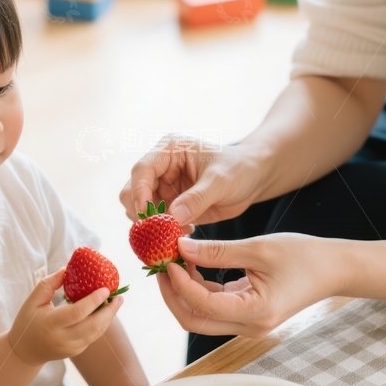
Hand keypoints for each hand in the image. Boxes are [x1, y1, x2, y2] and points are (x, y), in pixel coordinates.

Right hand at [8, 268, 124, 365]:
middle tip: (119, 296)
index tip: (106, 289)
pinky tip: (106, 312)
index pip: (77, 313)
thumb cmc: (28, 321)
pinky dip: (102, 324)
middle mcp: (62, 338)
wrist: (25, 351)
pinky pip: (93, 337)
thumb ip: (48, 284)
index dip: (93, 301)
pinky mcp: (76, 351)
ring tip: (117, 302)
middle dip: (109, 311)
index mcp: (50, 324)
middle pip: (93, 325)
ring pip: (96, 333)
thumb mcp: (32, 300)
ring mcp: (71, 348)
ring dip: (109, 317)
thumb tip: (67, 269)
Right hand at [120, 139, 261, 232]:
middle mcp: (161, 168)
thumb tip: (173, 217)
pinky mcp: (170, 205)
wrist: (252, 178)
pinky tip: (183, 233)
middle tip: (157, 232)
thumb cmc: (238, 169)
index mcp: (169, 150)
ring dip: (151, 226)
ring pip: (140, 210)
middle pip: (133, 191)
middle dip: (141, 212)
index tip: (145, 214)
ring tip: (174, 234)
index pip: (142, 170)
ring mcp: (164, 187)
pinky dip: (162, 232)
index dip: (139, 192)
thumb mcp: (221, 181)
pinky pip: (156, 222)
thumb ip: (197, 198)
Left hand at [158, 233, 343, 336]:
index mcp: (255, 313)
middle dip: (172, 294)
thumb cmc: (304, 256)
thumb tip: (181, 247)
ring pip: (201, 316)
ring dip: (183, 291)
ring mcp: (248, 325)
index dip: (179, 283)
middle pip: (194, 320)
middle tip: (160, 264)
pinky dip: (198, 289)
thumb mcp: (258, 248)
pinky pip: (214, 308)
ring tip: (173, 259)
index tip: (167, 258)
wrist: (334, 269)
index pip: (202, 304)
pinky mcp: (247, 316)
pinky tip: (191, 264)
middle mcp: (249, 327)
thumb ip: (218, 251)